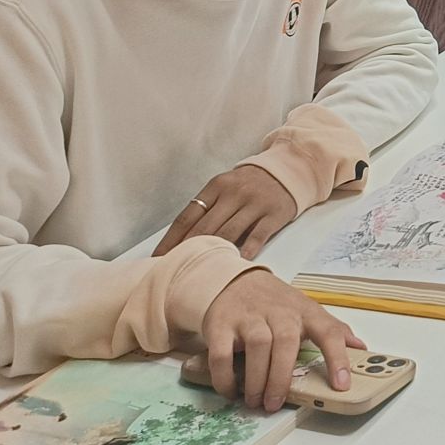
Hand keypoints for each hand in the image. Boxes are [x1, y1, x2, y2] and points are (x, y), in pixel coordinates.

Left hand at [155, 164, 299, 260]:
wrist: (287, 171)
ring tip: (199, 274)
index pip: (187, 216)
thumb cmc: (248, 185)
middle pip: (205, 228)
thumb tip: (179, 242)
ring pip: (228, 233)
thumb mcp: (225, 187)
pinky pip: (256, 236)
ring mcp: (255, 203)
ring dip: (213, 254)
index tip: (157, 259)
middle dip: (186, 251)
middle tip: (173, 272)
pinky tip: (236, 264)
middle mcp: (234, 193)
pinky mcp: (273, 214)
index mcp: (216, 186)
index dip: (170, 240)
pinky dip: (245, 251)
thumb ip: (207, 209)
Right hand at [200, 270, 363, 411]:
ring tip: (255, 400)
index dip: (337, 358)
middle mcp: (279, 312)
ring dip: (257, 378)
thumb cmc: (275, 303)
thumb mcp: (306, 310)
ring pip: (258, 345)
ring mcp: (250, 316)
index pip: (328, 331)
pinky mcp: (222, 324)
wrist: (233, 281)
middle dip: (281, 377)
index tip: (341, 385)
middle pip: (286, 341)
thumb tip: (361, 347)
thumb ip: (332, 330)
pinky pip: (222, 353)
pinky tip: (231, 391)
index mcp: (305, 311)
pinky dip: (225, 376)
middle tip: (275, 403)